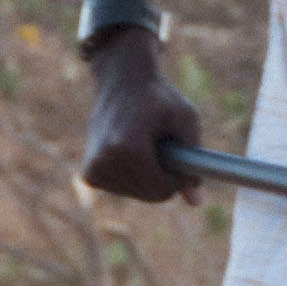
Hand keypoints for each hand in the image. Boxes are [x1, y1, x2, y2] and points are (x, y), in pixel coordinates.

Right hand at [78, 37, 205, 203]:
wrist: (123, 82)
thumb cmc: (158, 99)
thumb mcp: (185, 119)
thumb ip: (193, 159)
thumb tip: (197, 203)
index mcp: (127, 148)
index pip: (161, 189)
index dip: (178, 178)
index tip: (181, 157)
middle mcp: (104, 161)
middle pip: (149, 194)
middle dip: (163, 177)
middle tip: (164, 148)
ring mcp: (93, 169)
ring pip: (137, 194)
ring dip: (148, 175)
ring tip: (145, 145)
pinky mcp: (89, 174)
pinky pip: (123, 189)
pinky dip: (133, 177)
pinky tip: (131, 152)